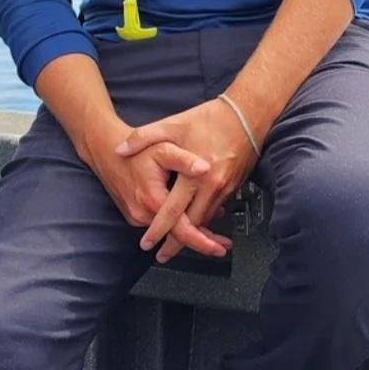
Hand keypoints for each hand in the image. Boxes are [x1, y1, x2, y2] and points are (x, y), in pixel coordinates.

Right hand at [80, 112, 226, 262]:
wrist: (106, 150)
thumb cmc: (135, 150)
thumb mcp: (162, 147)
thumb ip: (184, 159)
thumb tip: (204, 168)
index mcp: (153, 198)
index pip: (181, 230)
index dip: (202, 241)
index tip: (218, 248)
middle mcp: (143, 212)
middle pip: (177, 237)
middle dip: (202, 243)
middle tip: (222, 247)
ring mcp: (137, 216)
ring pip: (168, 232)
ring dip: (190, 234)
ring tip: (213, 236)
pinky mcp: (135, 215)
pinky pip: (159, 226)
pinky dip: (176, 225)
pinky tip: (192, 220)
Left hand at [114, 97, 259, 261]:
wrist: (248, 113)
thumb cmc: (211, 118)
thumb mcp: (173, 124)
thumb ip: (143, 137)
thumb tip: (120, 150)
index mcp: (194, 176)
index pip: (173, 212)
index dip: (158, 231)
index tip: (148, 244)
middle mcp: (211, 187)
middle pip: (192, 225)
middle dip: (177, 244)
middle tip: (162, 256)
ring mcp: (224, 188)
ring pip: (205, 220)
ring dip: (192, 235)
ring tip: (177, 245)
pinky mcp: (233, 186)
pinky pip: (216, 210)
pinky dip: (204, 221)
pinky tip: (197, 226)